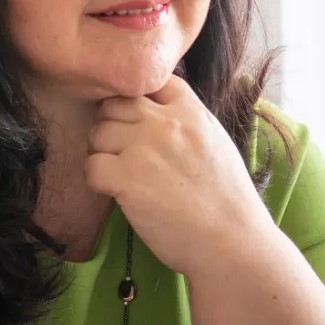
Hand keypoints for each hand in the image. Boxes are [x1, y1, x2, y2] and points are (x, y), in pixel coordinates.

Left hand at [85, 77, 278, 276]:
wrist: (232, 242)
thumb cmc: (228, 202)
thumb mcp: (216, 144)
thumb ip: (187, 124)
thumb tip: (156, 117)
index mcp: (191, 111)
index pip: (150, 82)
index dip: (138, 101)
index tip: (141, 126)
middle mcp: (165, 122)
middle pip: (115, 104)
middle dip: (113, 127)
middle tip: (123, 154)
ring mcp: (144, 148)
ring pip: (98, 133)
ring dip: (103, 154)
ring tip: (121, 176)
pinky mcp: (126, 178)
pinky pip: (92, 166)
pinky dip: (98, 180)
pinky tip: (116, 193)